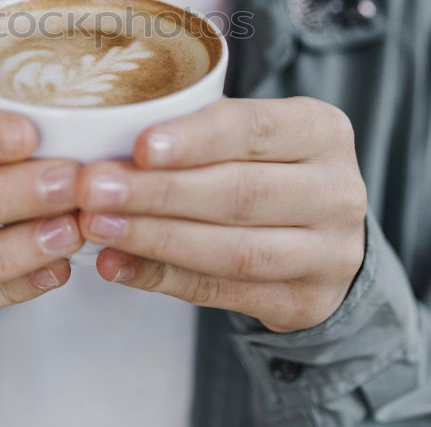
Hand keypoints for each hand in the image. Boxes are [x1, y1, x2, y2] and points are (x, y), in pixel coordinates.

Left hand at [76, 97, 366, 332]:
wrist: (321, 237)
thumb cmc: (263, 166)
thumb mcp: (247, 134)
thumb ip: (193, 133)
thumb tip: (103, 146)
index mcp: (321, 130)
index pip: (255, 128)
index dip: (196, 139)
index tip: (139, 147)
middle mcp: (337, 190)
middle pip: (241, 193)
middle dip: (158, 193)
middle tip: (93, 189)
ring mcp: (329, 253)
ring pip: (234, 250)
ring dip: (155, 239)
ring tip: (97, 226)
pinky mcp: (305, 302)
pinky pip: (223, 292)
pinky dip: (163, 278)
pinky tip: (117, 264)